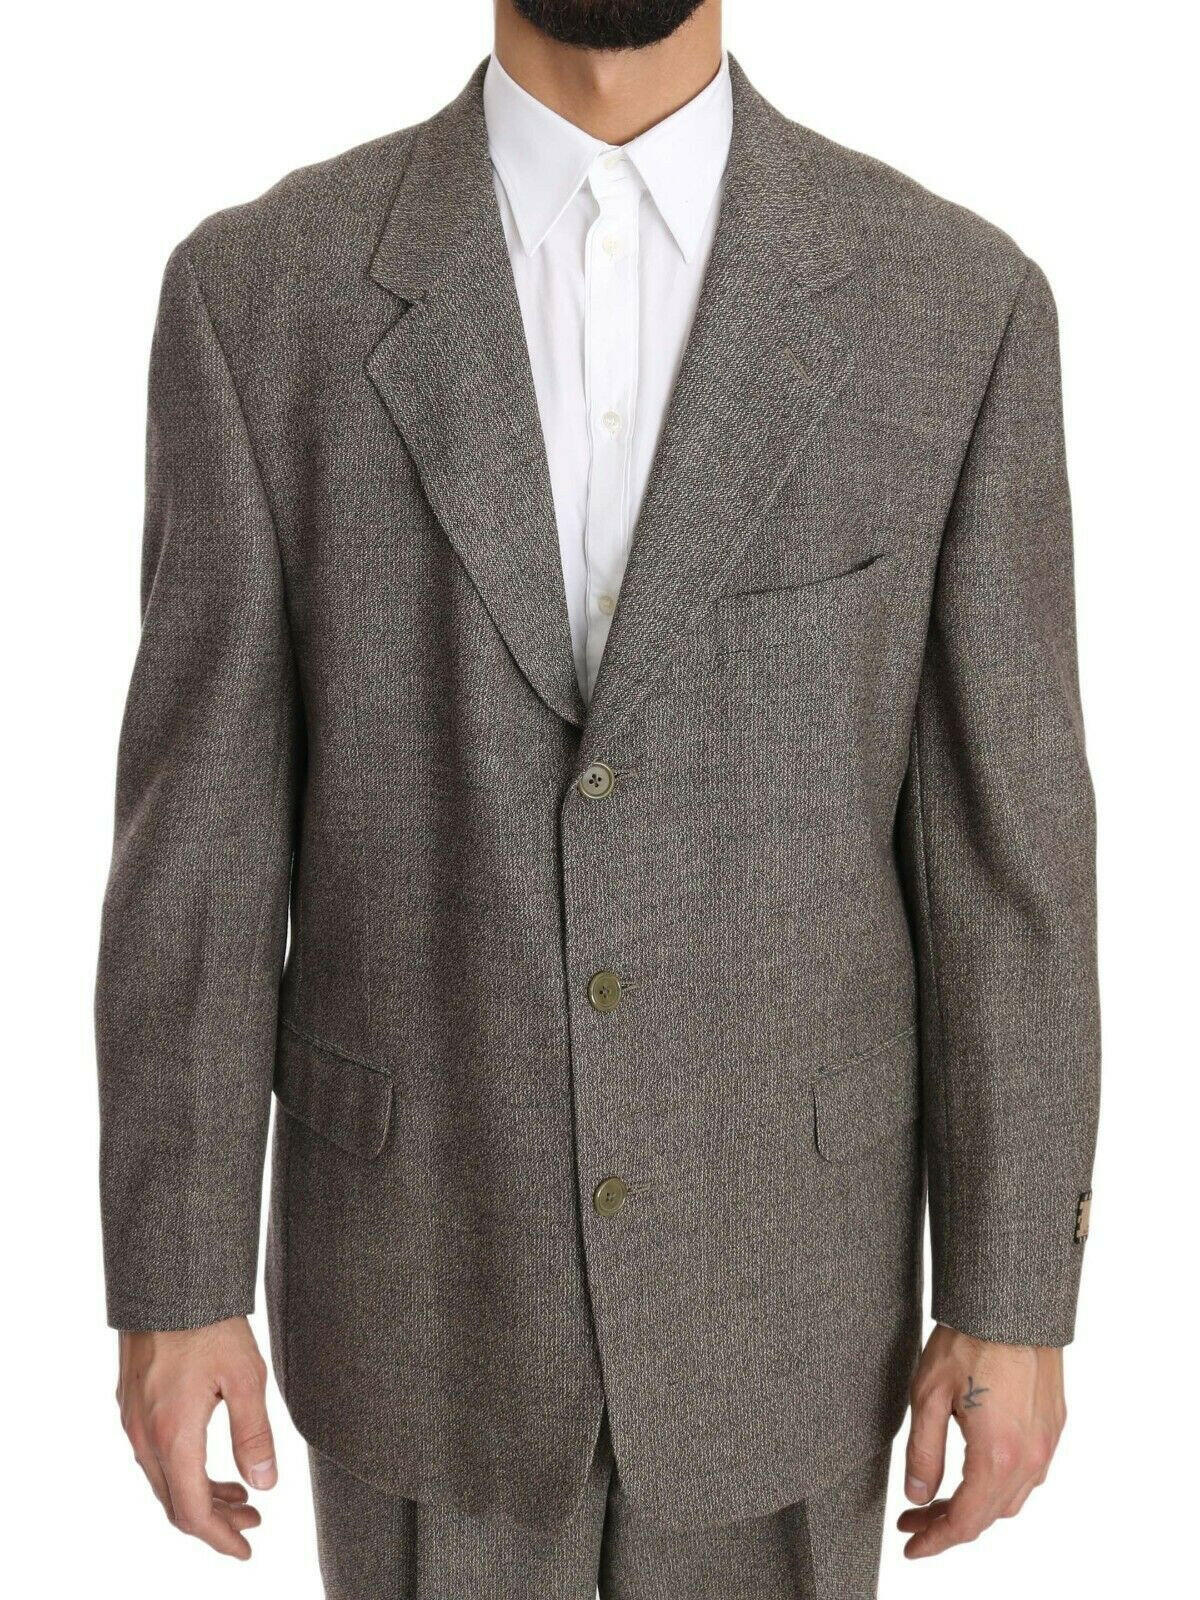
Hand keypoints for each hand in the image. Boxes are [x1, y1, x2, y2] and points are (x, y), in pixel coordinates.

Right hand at [117, 1315, 276, 1558]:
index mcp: (173, 1436)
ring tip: (240, 1496)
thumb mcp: (245, 1377)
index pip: (192, 1512)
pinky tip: (211, 1462)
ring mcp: (134, 1421)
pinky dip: (185, 1471)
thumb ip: (254, 1435)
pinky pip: (156, 1456)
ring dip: (200, 1496)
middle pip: (175, 1503)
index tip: (246, 1548)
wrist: (167, 1283)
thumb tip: (265, 1486)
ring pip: (164, 1481)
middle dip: (215, 1522)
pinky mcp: (133, 1405)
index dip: (219, 1538)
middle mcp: (145, 1436)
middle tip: (253, 1521)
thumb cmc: (209, 1324)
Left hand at [898, 1324, 1064, 1558]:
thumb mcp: (927, 1396)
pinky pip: (1029, 1473)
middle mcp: (1030, 1458)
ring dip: (976, 1507)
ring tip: (940, 1500)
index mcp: (998, 1456)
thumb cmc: (967, 1341)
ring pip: (1012, 1498)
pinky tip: (976, 1473)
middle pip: (989, 1515)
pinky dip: (1000, 1486)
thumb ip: (923, 1453)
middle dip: (949, 1525)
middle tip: (914, 1521)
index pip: (965, 1521)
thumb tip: (917, 1497)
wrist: (1012, 1302)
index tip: (910, 1545)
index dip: (935, 1541)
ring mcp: (1047, 1442)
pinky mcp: (1054, 1424)